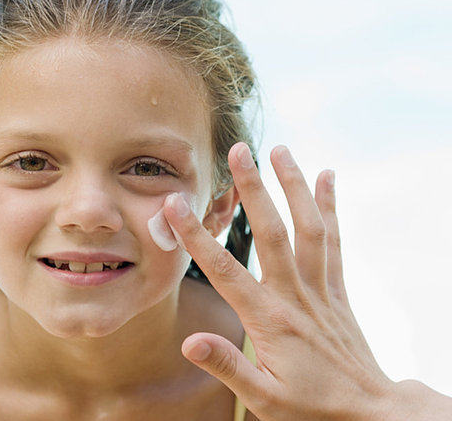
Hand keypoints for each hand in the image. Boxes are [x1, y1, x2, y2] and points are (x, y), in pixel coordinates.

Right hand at [163, 143, 417, 419]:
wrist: (368, 412)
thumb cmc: (312, 408)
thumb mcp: (263, 401)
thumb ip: (227, 368)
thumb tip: (189, 342)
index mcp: (269, 321)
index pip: (224, 271)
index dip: (196, 236)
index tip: (175, 205)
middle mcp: (295, 296)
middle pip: (273, 234)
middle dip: (255, 191)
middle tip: (240, 151)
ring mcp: (320, 288)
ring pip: (309, 229)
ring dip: (295, 186)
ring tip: (281, 150)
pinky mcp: (336, 288)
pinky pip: (334, 241)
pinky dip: (330, 207)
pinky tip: (327, 177)